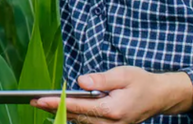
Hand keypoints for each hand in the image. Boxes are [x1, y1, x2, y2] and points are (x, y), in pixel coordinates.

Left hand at [29, 68, 192, 123]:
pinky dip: (76, 117)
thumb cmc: (141, 82)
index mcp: (113, 109)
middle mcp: (111, 123)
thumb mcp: (123, 74)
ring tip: (44, 104)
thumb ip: (101, 79)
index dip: (57, 103)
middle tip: (33, 101)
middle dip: (55, 109)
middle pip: (77, 118)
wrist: (159, 96)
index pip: (79, 107)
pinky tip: (65, 109)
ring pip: (82, 123)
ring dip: (64, 114)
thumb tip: (80, 82)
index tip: (40, 100)